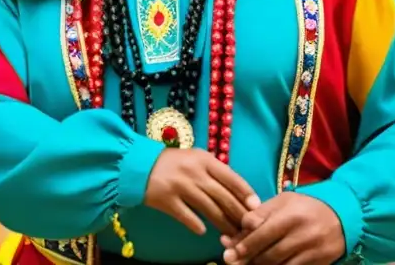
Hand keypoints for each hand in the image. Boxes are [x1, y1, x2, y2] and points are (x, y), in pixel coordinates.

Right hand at [145, 148, 259, 236]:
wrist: (138, 165)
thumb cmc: (173, 163)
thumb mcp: (195, 159)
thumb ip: (215, 172)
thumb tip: (239, 194)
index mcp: (203, 159)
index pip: (232, 177)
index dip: (246, 194)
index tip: (256, 208)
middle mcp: (194, 172)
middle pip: (223, 197)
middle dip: (239, 214)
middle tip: (249, 228)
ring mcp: (180, 186)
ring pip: (209, 210)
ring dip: (223, 225)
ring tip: (232, 236)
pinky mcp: (167, 200)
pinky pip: (187, 217)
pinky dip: (197, 225)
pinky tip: (204, 231)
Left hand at [220, 192, 344, 264]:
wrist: (341, 215)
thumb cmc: (304, 207)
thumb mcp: (282, 202)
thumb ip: (259, 215)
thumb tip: (237, 229)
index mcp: (291, 215)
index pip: (263, 233)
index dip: (244, 244)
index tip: (229, 251)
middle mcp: (303, 235)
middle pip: (270, 253)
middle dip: (249, 259)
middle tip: (232, 262)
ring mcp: (313, 251)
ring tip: (248, 264)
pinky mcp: (320, 263)